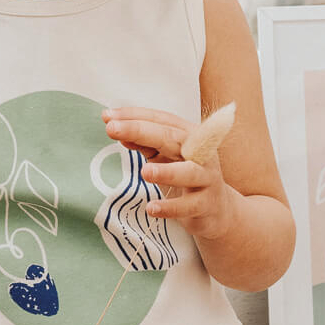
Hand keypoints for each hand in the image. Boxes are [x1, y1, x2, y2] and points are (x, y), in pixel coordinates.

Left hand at [102, 104, 237, 240]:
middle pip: (172, 138)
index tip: (108, 116)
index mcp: (189, 135)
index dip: (135, 116)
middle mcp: (201, 152)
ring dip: (166, 171)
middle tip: (112, 129)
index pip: (161, 120)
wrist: (216, 209)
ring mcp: (207, 178)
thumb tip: (117, 129)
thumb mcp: (164, 156)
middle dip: (141, 132)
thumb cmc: (185, 176)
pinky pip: (189, 205)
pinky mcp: (207, 203)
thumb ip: (144, 143)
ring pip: (189, 172)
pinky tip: (152, 208)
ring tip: (144, 172)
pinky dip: (171, 207)